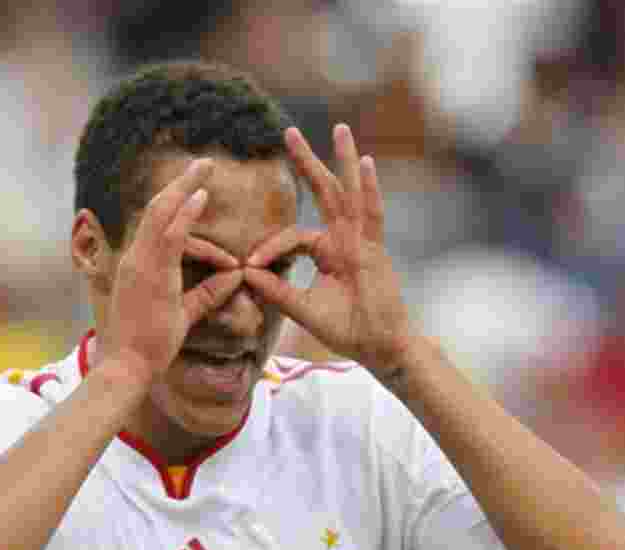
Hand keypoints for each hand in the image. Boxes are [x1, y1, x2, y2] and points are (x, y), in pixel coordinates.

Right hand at [96, 158, 244, 381]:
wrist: (127, 366)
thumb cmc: (148, 345)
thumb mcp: (182, 314)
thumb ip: (206, 294)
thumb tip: (234, 278)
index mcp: (139, 265)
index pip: (159, 227)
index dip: (182, 210)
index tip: (203, 195)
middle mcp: (136, 258)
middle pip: (156, 209)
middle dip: (180, 184)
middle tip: (202, 163)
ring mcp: (140, 263)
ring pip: (160, 213)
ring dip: (183, 187)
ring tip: (204, 167)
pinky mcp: (149, 273)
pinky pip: (169, 235)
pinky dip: (185, 214)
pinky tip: (201, 196)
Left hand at [244, 125, 414, 378]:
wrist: (379, 346)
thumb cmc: (346, 330)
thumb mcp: (303, 309)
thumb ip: (277, 290)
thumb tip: (246, 273)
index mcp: (326, 251)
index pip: (292, 236)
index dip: (269, 248)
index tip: (249, 265)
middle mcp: (344, 238)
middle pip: (322, 192)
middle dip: (306, 162)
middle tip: (288, 131)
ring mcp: (362, 240)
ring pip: (349, 193)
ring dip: (343, 160)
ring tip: (339, 127)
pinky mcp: (376, 249)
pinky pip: (372, 213)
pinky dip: (369, 188)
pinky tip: (365, 162)